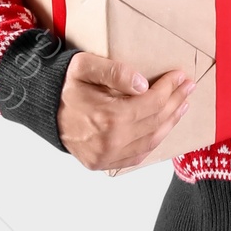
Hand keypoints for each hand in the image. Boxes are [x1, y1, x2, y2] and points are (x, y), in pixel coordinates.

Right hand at [58, 52, 194, 170]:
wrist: (43, 109)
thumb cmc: (65, 86)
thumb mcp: (84, 67)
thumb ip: (114, 71)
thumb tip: (143, 85)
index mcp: (108, 117)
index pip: (151, 103)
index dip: (169, 89)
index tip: (180, 76)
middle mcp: (110, 141)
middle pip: (155, 121)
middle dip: (175, 102)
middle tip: (188, 88)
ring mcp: (106, 156)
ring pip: (151, 141)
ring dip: (170, 122)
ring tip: (181, 105)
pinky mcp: (102, 164)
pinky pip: (138, 156)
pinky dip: (154, 142)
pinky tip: (163, 127)